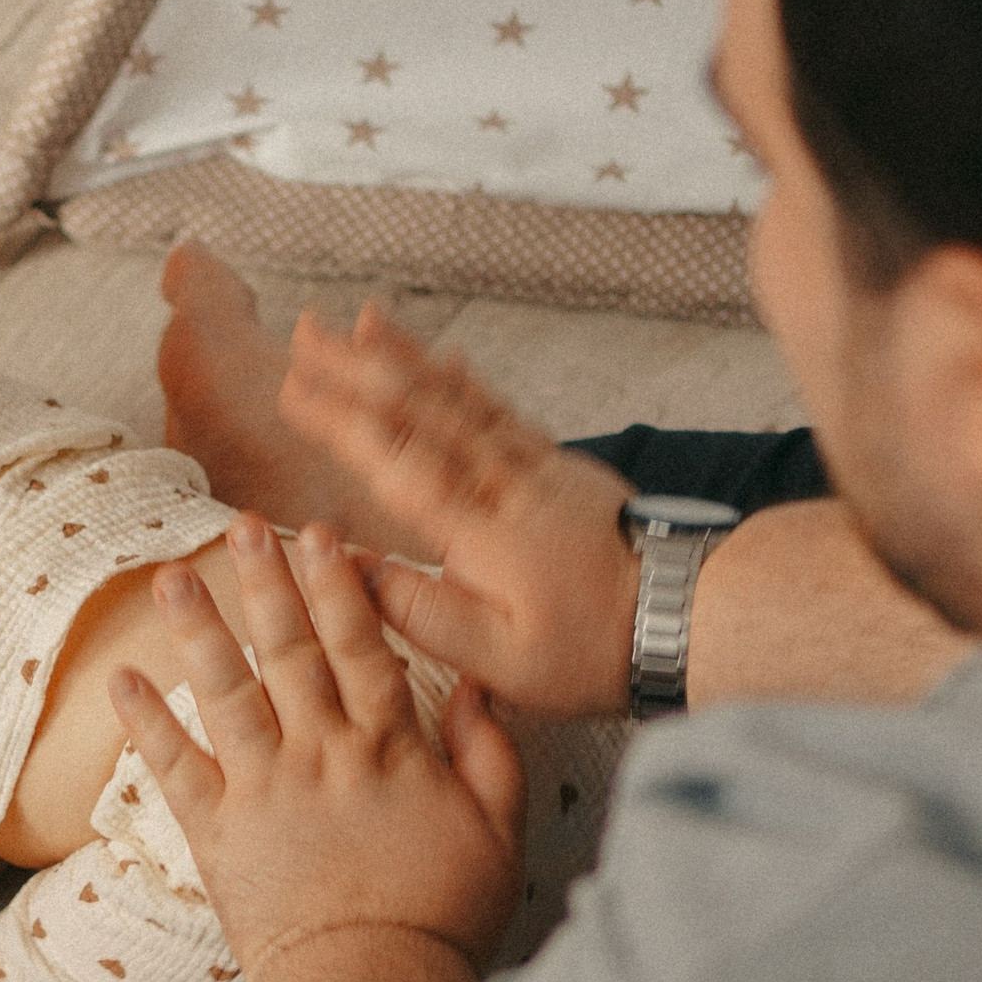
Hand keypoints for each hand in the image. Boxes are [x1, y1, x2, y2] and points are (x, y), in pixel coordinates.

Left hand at [110, 515, 525, 977]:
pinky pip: (173, 766)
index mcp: (388, 746)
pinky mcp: (217, 831)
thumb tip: (475, 685)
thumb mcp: (498, 830)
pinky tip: (121, 676)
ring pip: (225, 689)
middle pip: (289, 649)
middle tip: (241, 524)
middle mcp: (321, 752)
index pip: (362, 645)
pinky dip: (144, 722)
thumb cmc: (440, 917)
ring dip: (196, 627)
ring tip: (170, 574)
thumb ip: (489, 752)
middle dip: (266, 580)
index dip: (340, 586)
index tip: (320, 534)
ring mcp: (263, 787)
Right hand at [278, 304, 637, 717]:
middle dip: (357, 367)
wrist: (686, 614)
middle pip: (420, 410)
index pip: (398, 461)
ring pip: (458, 398)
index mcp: (480, 531)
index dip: (342, 423)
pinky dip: (466, 379)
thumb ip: (422, 612)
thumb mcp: (499, 660)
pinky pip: (501, 409)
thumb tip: (352, 567)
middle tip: (306, 331)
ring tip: (361, 321)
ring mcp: (534, 466)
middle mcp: (503, 483)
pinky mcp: (558, 466)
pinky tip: (444, 355)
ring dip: (404, 357)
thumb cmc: (593, 648)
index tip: (295, 391)